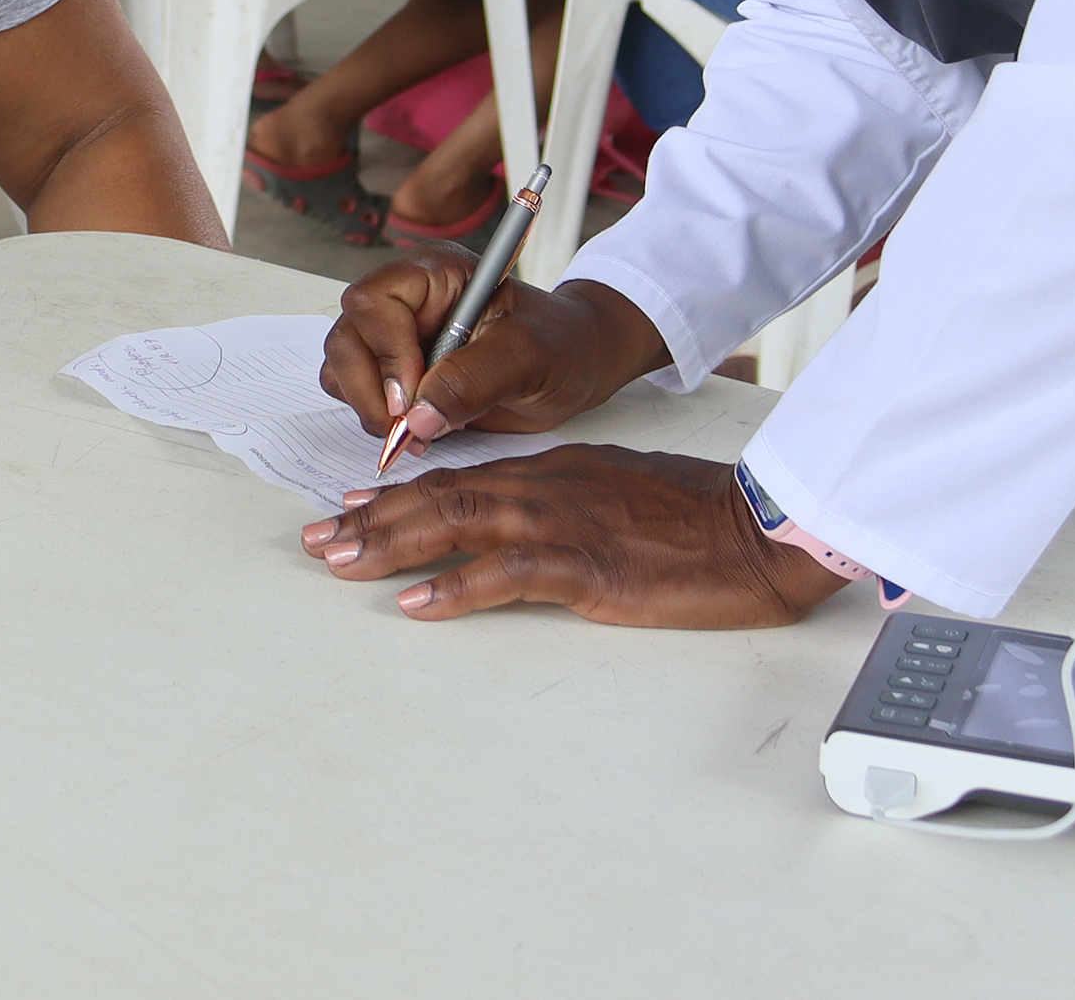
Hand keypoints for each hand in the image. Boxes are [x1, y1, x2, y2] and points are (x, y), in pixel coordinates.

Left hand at [300, 445, 853, 627]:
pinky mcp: (586, 566)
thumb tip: (518, 523)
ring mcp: (561, 524)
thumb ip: (563, 501)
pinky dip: (455, 588)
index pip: (458, 480)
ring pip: (455, 526)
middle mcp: (544, 488)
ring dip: (391, 545)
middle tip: (318, 540)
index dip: (398, 495)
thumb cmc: (694, 515)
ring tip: (342, 562)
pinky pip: (505, 574)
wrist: (755, 526)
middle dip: (372, 519)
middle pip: (439, 498)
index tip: (351, 508)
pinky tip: (417, 604)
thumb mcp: (615, 492)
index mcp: (551, 471)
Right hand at [322, 255, 667, 451]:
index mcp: (434, 275)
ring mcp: (395, 338)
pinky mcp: (394, 374)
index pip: (373, 301)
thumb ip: (475, 379)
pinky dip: (378, 421)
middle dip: (371, 392)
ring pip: (342, 369)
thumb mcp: (530, 357)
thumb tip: (417, 417)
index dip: (385, 352)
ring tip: (422, 432)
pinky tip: (421, 431)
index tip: (413, 399)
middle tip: (410, 430)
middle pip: (346, 338)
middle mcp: (404, 301)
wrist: (576, 364)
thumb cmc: (563, 344)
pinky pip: (356, 394)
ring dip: (372, 410)